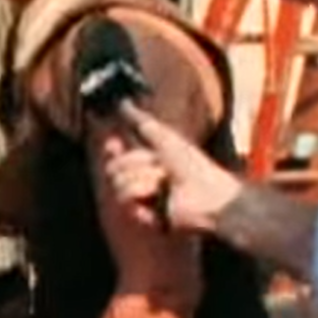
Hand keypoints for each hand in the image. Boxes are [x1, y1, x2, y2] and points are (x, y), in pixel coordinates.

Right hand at [103, 104, 242, 232]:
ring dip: (143, 180)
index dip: (112, 149)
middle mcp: (141, 178)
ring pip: (118, 184)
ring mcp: (141, 198)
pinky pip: (127, 203)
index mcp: (146, 159)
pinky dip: (143, 195)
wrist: (205, 193)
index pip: (116, 154)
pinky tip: (159, 196)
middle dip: (135, 162)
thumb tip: (123, 102)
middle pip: (113, 168)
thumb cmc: (192, 164)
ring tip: (164, 182)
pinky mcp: (143, 216)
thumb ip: (142, 121)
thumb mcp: (164, 137)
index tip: (114, 144)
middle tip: (158, 166)